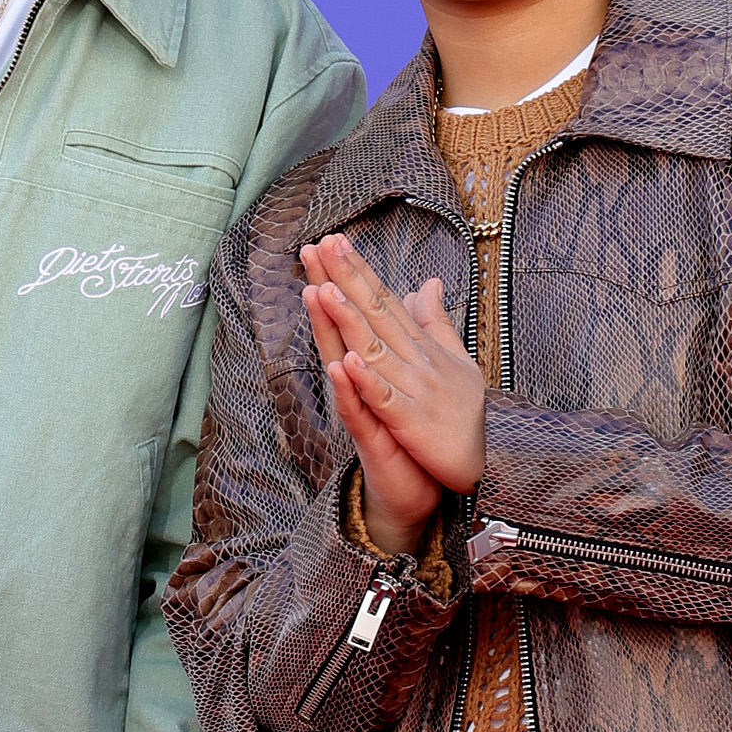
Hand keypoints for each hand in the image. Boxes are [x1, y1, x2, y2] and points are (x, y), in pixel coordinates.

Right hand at [302, 232, 486, 553]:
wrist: (415, 492)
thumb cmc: (411, 437)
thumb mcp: (419, 378)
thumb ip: (419, 333)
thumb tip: (421, 291)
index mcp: (376, 367)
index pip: (360, 315)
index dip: (348, 278)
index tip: (334, 240)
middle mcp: (362, 384)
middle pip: (341, 330)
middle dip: (327, 289)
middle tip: (310, 250)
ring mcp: (364, 412)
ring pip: (342, 366)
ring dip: (328, 331)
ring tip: (316, 293)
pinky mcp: (372, 442)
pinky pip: (358, 414)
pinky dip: (350, 392)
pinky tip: (341, 367)